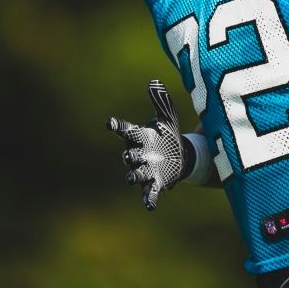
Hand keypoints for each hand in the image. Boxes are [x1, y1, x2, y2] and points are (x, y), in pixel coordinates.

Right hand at [106, 79, 194, 209]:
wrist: (179, 157)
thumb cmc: (168, 136)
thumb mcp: (167, 118)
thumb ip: (160, 101)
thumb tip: (154, 81)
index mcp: (140, 137)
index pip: (125, 130)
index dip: (117, 127)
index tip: (109, 123)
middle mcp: (139, 154)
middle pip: (129, 155)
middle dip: (129, 156)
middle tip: (128, 155)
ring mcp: (146, 170)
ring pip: (136, 175)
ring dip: (134, 176)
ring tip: (131, 179)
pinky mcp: (155, 183)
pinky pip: (150, 192)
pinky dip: (148, 199)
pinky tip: (149, 206)